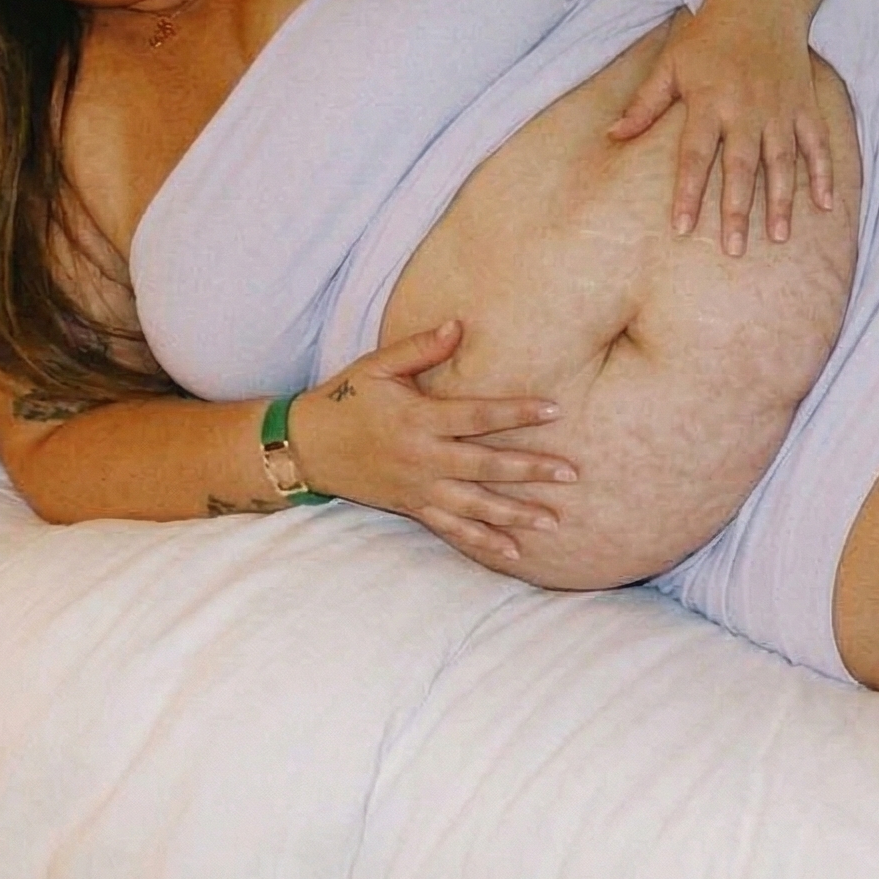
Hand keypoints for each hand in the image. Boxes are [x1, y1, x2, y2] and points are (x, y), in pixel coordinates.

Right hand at [302, 319, 576, 561]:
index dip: (517, 412)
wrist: (306, 447)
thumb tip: (459, 326)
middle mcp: (423, 459)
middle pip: (486, 466)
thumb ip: (420, 348)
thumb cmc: (345, 399)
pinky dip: (482, 542)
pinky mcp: (412, 507)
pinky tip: (513, 552)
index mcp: (419, 420)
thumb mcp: (377, 366)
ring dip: (516, 513)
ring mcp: (419, 488)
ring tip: (554, 520)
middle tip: (571, 473)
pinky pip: (452, 530)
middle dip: (530, 470)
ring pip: (475, 506)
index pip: (478, 416)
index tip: (555, 409)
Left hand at [607, 0, 835, 254]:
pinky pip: (817, 143)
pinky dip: (823, 173)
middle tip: (733, 249)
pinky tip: (825, 204)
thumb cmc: (708, 35)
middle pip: (741, 166)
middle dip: (737, 210)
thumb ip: (645, 104)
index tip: (681, 228)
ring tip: (778, 237)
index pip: (695, 155)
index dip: (688, 192)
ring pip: (782, 162)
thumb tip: (612, 137)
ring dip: (781, 201)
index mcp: (709, 100)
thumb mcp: (671, 64)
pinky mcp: (805, 104)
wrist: (760, 0)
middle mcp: (746, 108)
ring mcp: (780, 107)